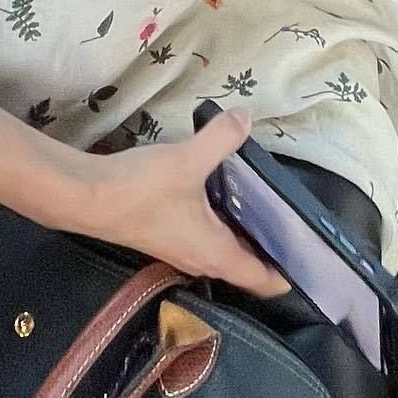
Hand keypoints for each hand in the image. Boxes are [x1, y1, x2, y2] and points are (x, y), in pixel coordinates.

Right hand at [69, 106, 288, 297]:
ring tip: (260, 199)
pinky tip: (216, 190)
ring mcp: (179, 248)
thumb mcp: (188, 160)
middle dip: (269, 246)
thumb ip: (222, 138)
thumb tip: (246, 118)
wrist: (86, 197)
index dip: (288, 273)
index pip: (263, 280)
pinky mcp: (162, 235)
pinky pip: (204, 234)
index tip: (310, 256)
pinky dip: (219, 220)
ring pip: (222, 248)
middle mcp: (200, 258)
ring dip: (241, 231)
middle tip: (291, 216)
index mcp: (216, 253)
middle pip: (245, 264)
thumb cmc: (142, 190)